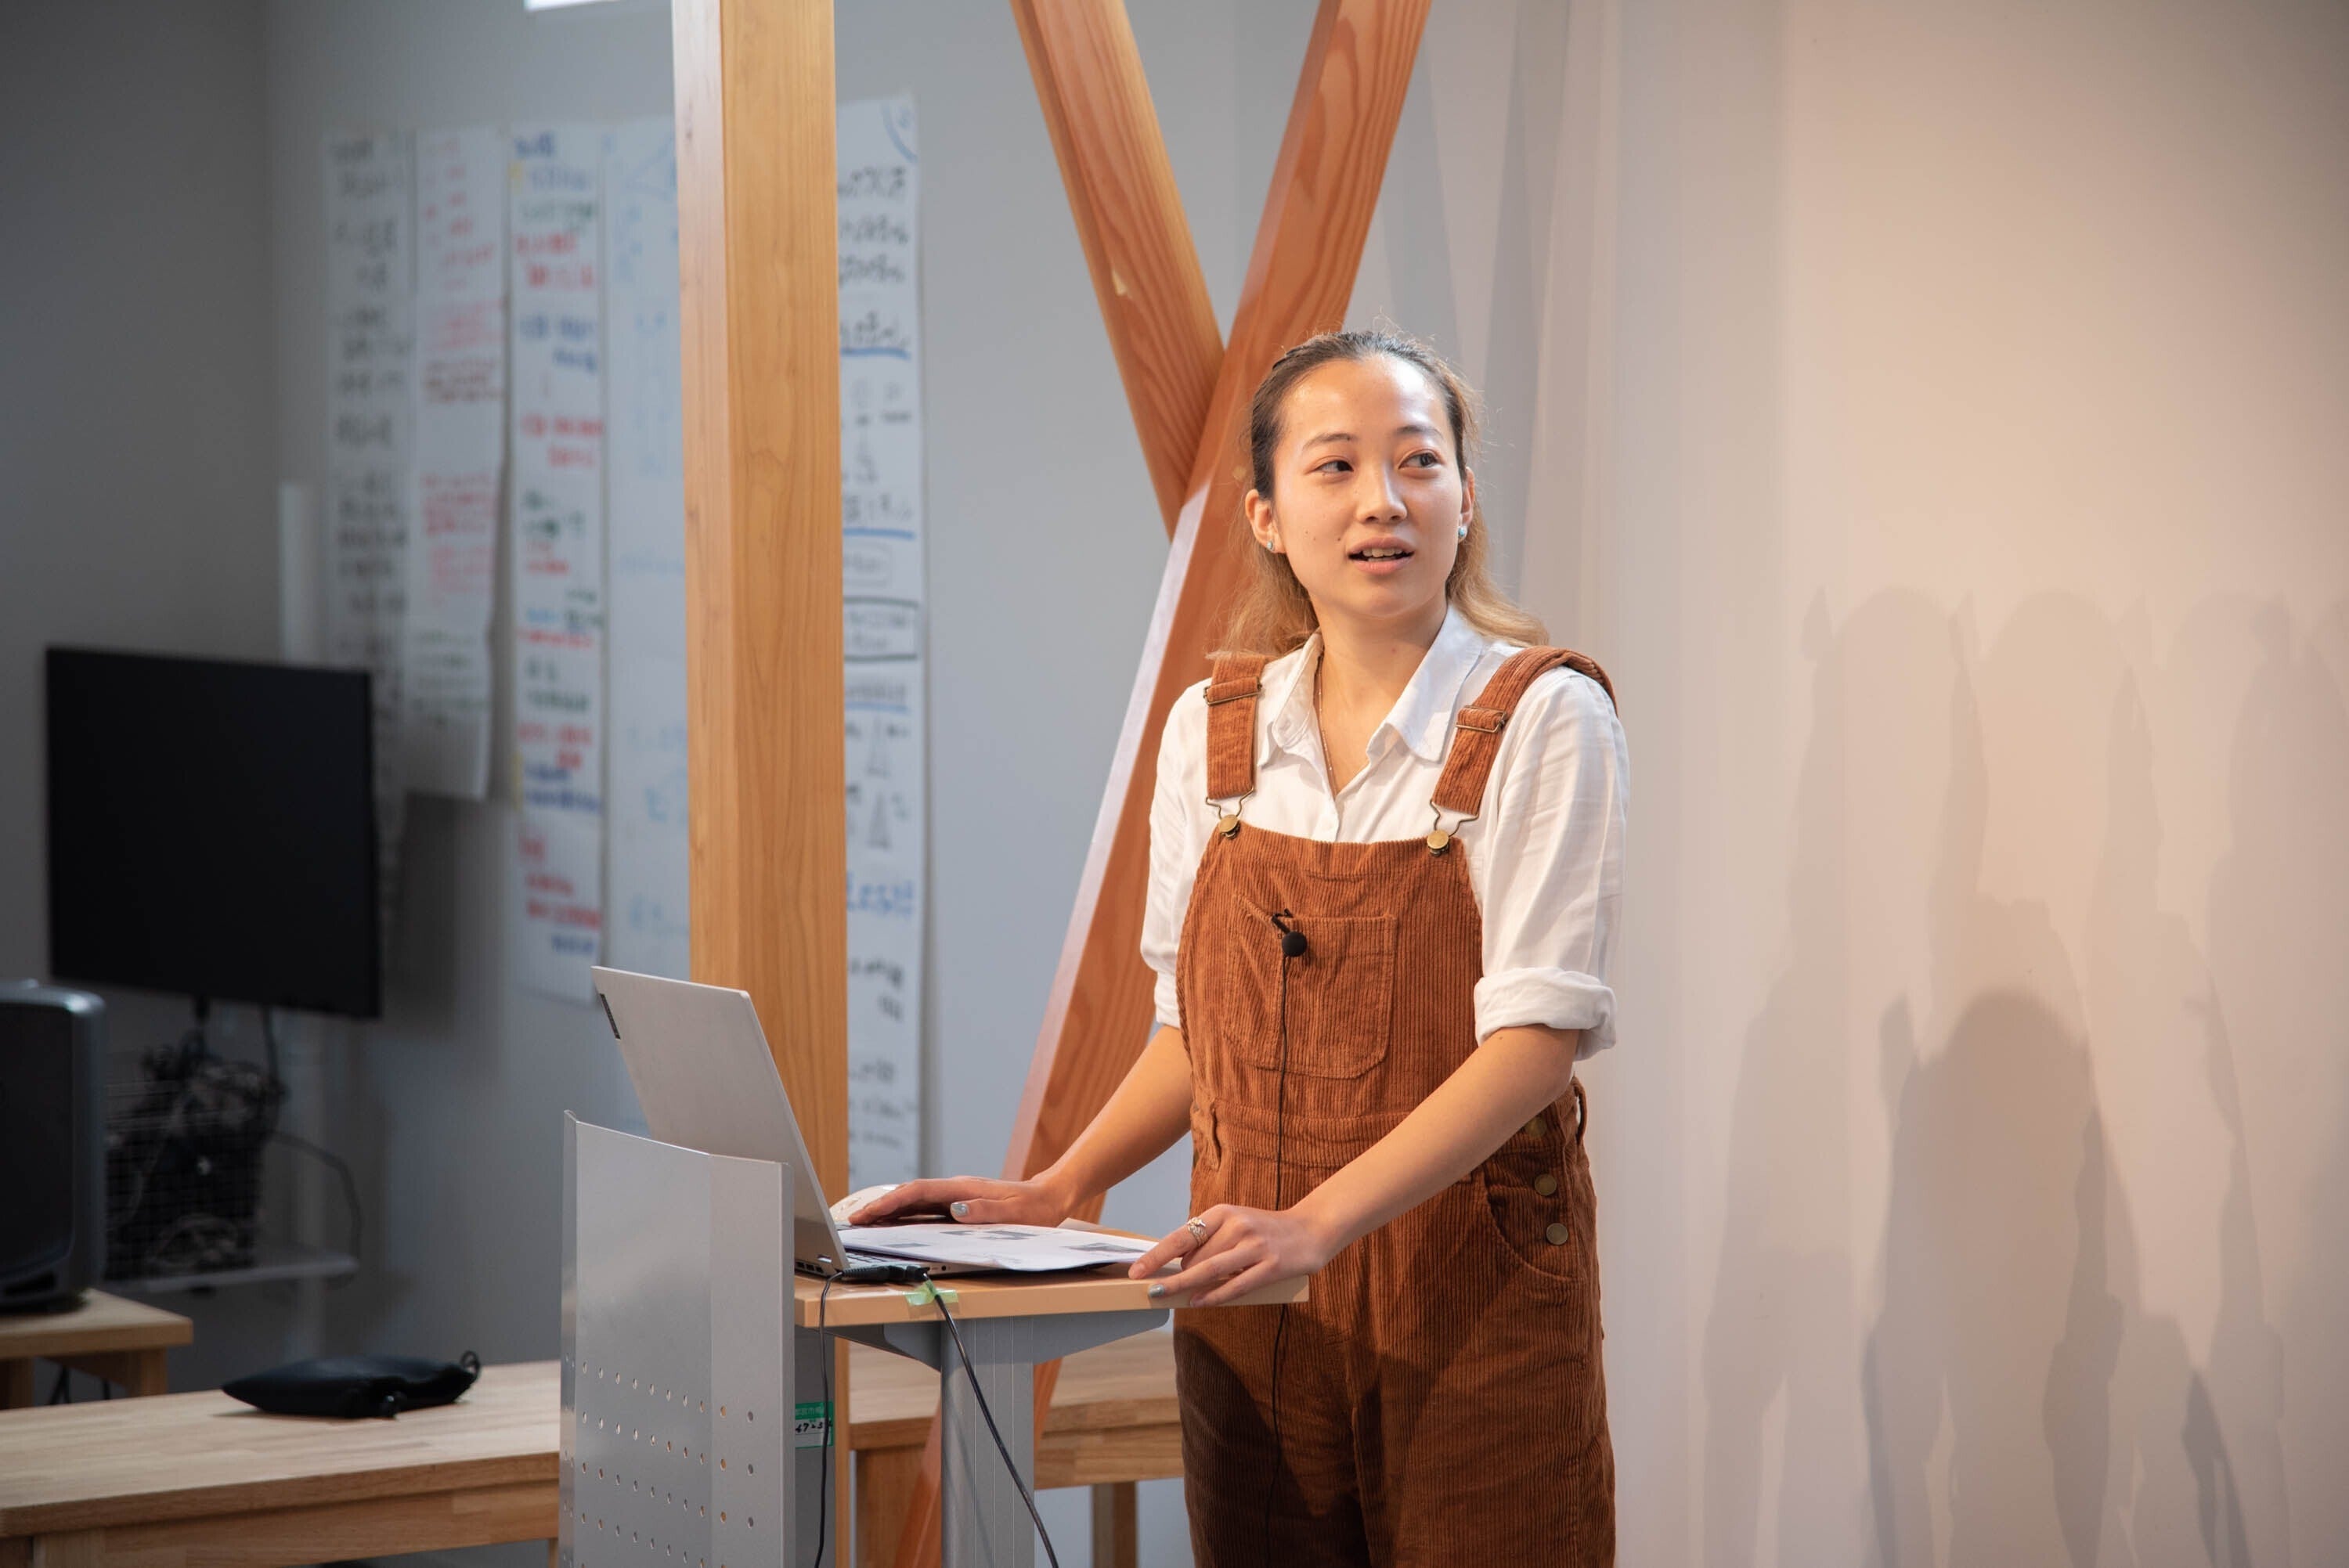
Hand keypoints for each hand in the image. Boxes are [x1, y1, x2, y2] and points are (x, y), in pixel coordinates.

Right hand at [846, 1174, 1071, 1227]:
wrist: (1049, 1197)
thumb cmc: (1033, 1208)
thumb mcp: (1014, 1214)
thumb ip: (985, 1212)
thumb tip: (955, 1210)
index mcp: (962, 1189)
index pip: (917, 1193)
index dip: (889, 1203)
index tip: (867, 1213)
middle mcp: (954, 1191)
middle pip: (908, 1196)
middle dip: (879, 1207)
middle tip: (852, 1221)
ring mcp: (954, 1197)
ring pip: (913, 1202)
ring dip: (888, 1212)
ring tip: (863, 1224)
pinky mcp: (958, 1206)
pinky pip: (924, 1210)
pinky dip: (904, 1216)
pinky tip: (892, 1225)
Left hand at [1127, 1203, 1336, 1306]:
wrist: (1311, 1229)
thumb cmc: (1266, 1230)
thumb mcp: (1236, 1224)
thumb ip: (1209, 1240)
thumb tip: (1176, 1263)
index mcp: (1225, 1212)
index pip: (1182, 1235)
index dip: (1157, 1255)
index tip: (1136, 1271)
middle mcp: (1238, 1225)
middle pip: (1195, 1258)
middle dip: (1177, 1275)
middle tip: (1161, 1288)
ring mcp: (1255, 1246)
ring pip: (1211, 1270)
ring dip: (1187, 1286)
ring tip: (1168, 1295)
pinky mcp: (1271, 1266)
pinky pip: (1236, 1285)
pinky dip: (1213, 1295)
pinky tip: (1197, 1302)